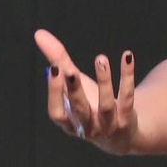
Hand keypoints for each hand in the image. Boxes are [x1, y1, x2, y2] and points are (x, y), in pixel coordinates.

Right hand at [34, 29, 139, 154]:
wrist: (122, 133)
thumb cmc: (90, 104)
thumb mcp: (74, 85)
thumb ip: (57, 60)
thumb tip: (39, 33)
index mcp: (69, 122)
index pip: (57, 112)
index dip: (54, 92)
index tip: (54, 69)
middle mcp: (88, 128)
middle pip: (80, 110)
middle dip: (75, 90)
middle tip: (70, 69)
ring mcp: (109, 125)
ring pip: (105, 105)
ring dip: (103, 81)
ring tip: (101, 58)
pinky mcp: (127, 119)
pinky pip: (127, 98)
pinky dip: (127, 77)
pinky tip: (127, 56)